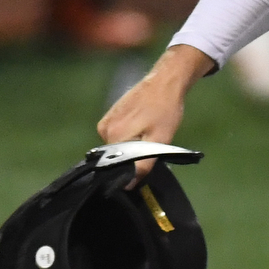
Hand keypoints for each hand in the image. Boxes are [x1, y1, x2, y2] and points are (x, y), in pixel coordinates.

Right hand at [96, 44, 214, 179]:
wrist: (164, 83)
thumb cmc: (165, 111)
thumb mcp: (159, 141)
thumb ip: (142, 165)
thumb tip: (128, 185)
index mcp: (113, 135)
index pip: (116, 165)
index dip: (131, 170)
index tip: (146, 166)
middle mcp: (103, 129)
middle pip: (116, 156)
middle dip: (133, 157)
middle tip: (152, 147)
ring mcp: (105, 122)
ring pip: (118, 147)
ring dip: (132, 146)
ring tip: (148, 134)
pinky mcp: (109, 116)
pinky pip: (117, 136)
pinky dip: (130, 137)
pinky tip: (143, 127)